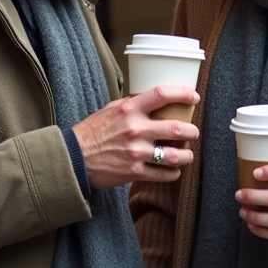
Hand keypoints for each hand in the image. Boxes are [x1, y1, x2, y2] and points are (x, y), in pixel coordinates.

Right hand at [72, 85, 200, 188]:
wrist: (74, 158)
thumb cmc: (92, 131)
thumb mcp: (111, 109)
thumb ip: (133, 104)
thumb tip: (156, 100)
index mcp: (129, 109)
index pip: (162, 94)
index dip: (183, 93)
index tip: (194, 96)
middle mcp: (135, 129)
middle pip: (177, 129)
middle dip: (192, 131)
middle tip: (193, 133)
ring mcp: (136, 152)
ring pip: (175, 155)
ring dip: (187, 155)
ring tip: (187, 154)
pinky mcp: (134, 172)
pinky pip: (163, 174)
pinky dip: (173, 173)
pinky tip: (174, 170)